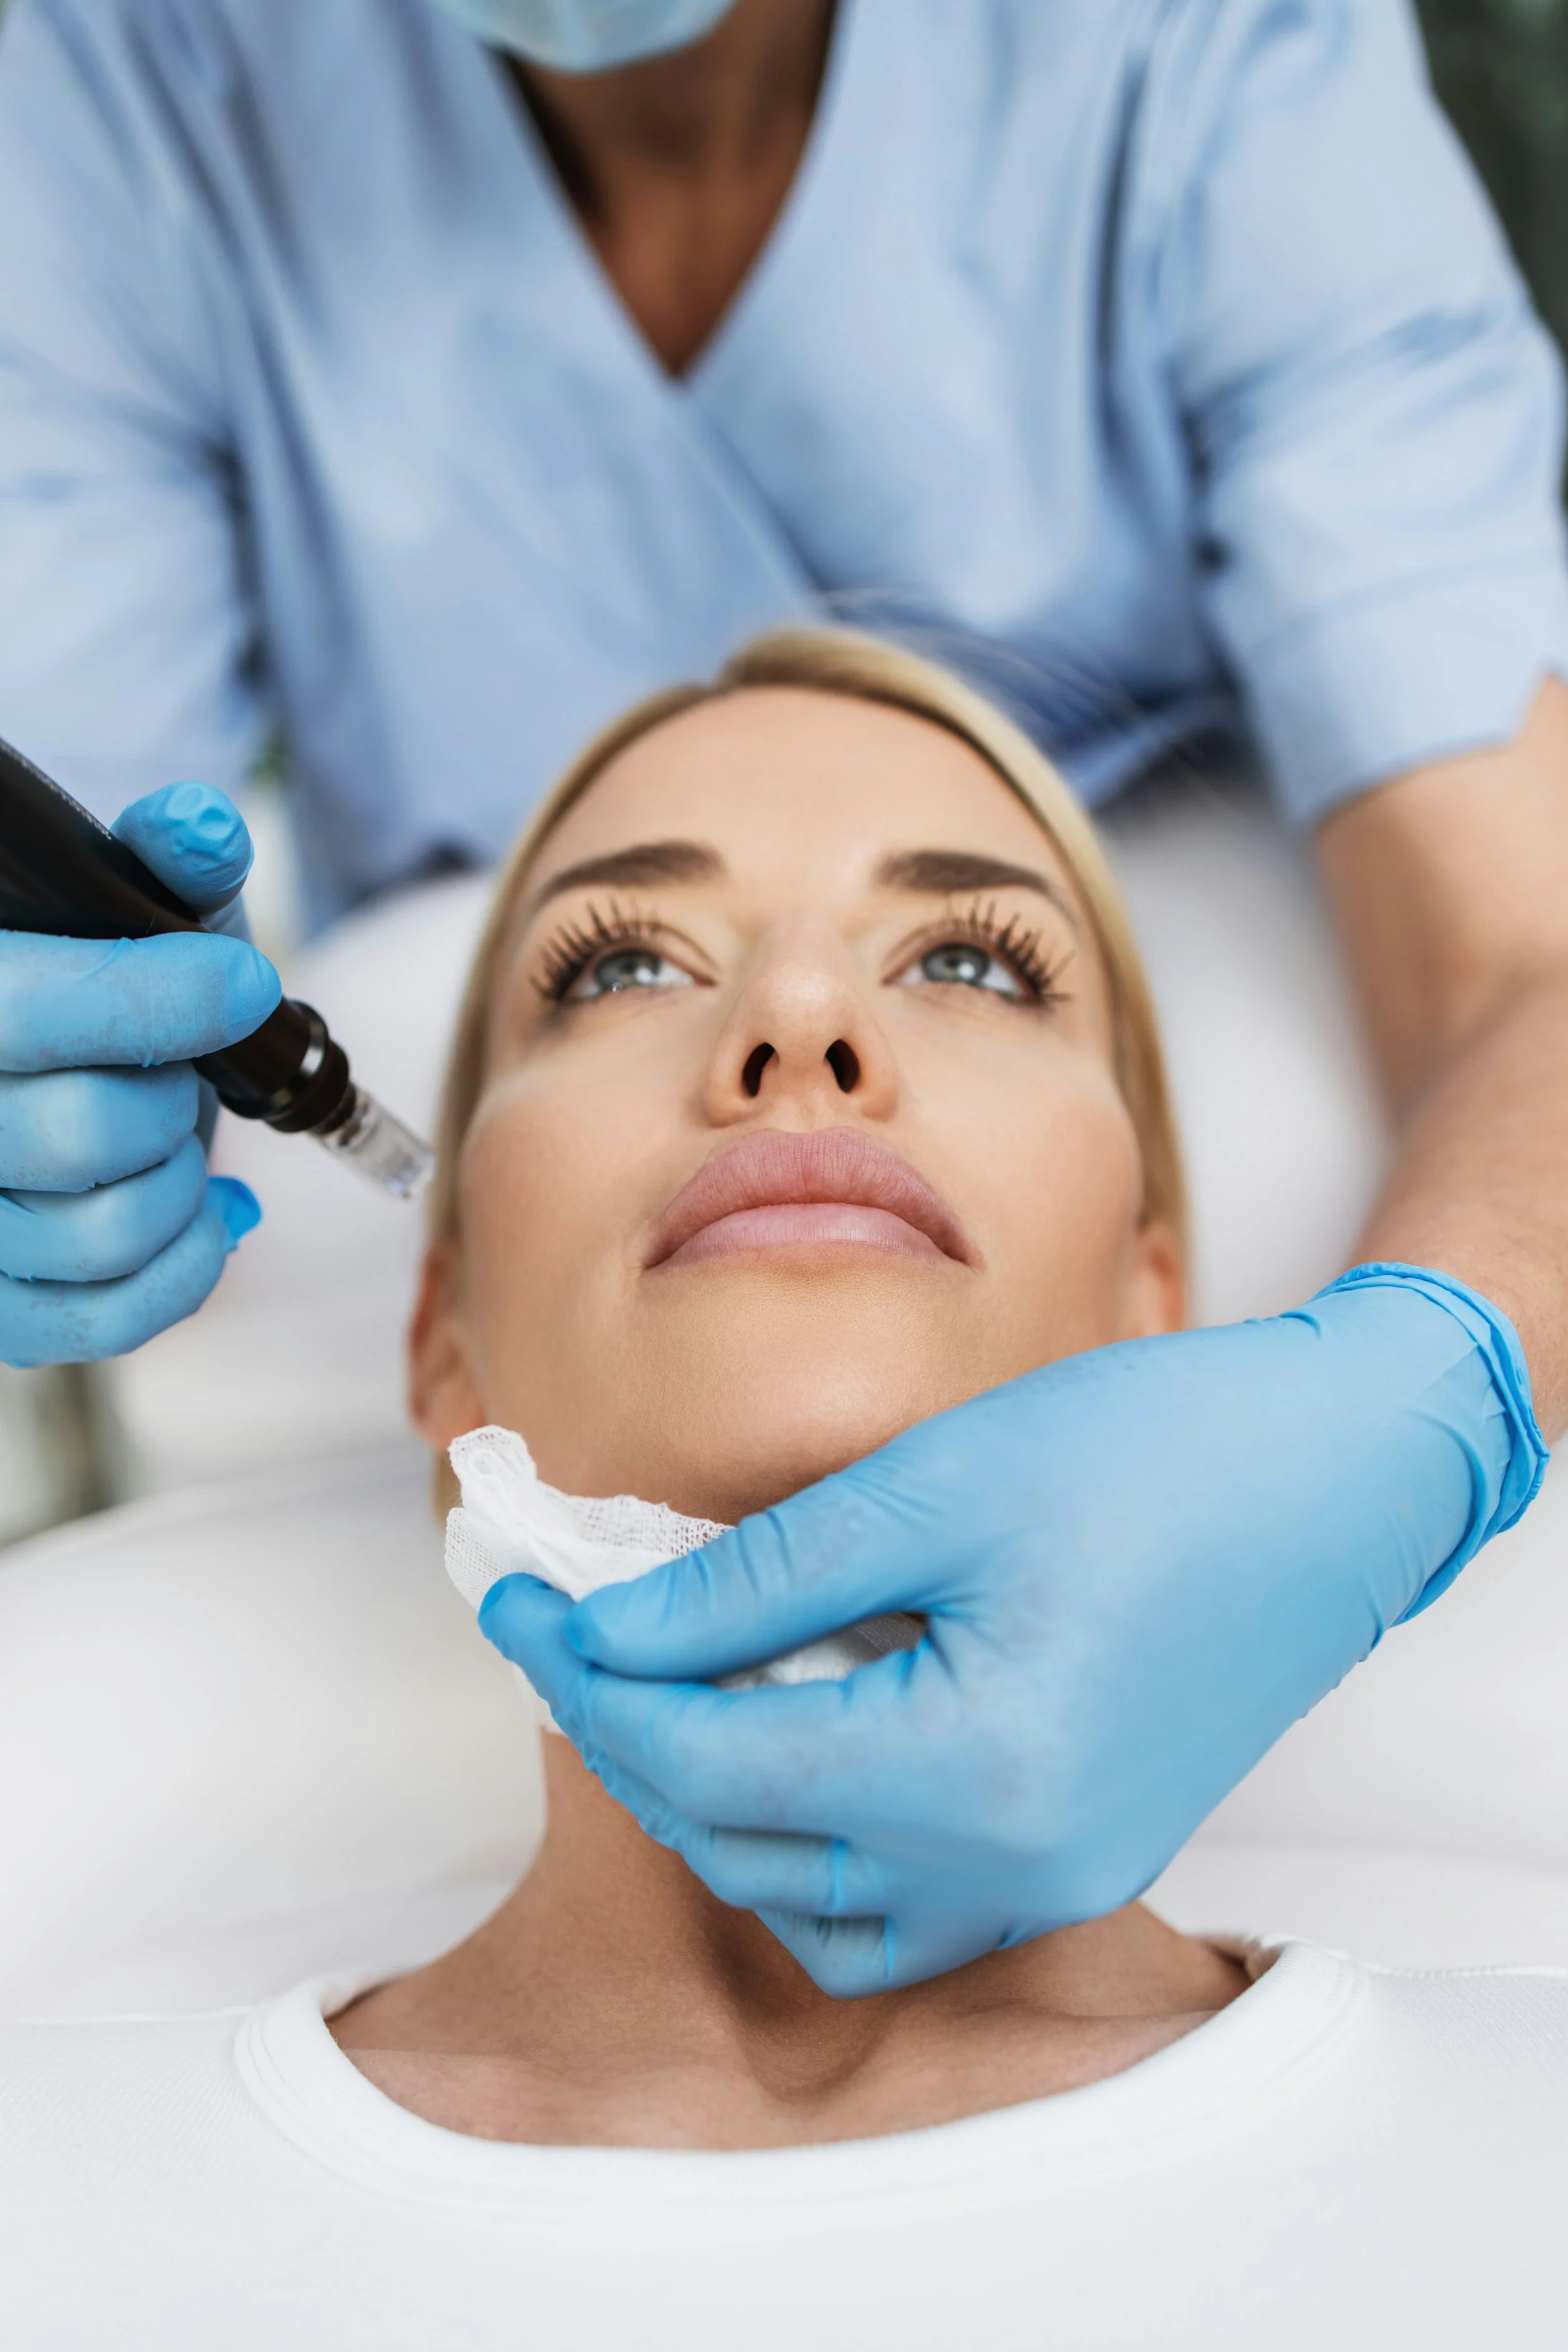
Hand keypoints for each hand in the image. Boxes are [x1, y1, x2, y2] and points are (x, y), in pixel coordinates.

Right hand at [0, 783, 279, 1365]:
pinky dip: (189, 1267)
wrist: (68, 1060)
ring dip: (185, 1182)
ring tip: (178, 1133)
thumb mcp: (130, 895)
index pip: (26, 1014)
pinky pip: (108, 1320)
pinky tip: (213, 1213)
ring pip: (107, 1234)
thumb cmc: (100, 972)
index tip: (243, 981)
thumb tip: (202, 829)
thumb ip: (168, 856)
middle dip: (174, 1098)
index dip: (157, 999)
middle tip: (181, 1071)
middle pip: (88, 1134)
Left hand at [480, 1265, 1545, 1995]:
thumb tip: (612, 1627)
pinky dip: (808, 1841)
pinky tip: (782, 1739)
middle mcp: (1016, 1869)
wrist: (1336, 1474)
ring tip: (661, 1680)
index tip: (515, 1595)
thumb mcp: (933, 1489)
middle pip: (745, 1842)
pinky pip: (898, 1905)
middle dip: (632, 1732)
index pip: (710, 1760)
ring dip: (712, 1801)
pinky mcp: (1077, 1857)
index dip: (591, 1675)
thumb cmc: (1159, 1453)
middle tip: (566, 1626)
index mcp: (977, 1779)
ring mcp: (1054, 1880)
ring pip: (808, 1899)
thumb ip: (755, 1582)